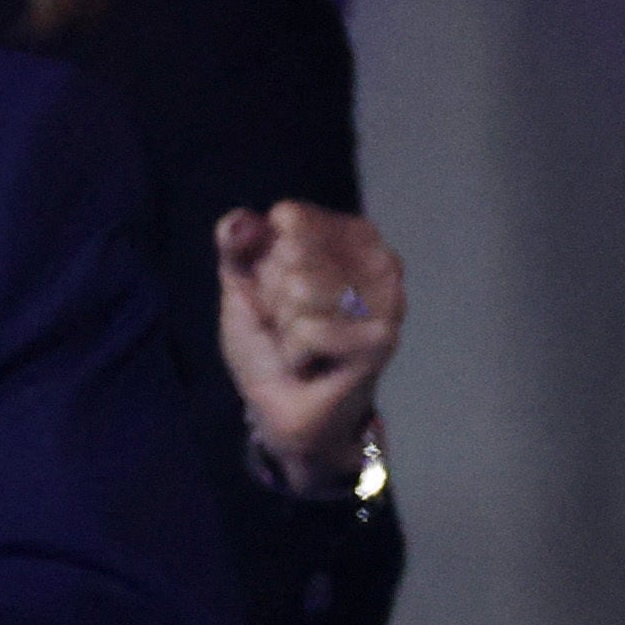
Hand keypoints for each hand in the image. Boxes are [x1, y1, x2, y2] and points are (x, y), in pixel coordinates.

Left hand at [214, 202, 401, 489]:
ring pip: (301, 288)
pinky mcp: (381, 339)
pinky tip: (311, 364)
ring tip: (301, 343)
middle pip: (293, 251)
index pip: (289, 217)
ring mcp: (387, 299)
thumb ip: (237, 247)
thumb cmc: (270, 341)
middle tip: (289, 322)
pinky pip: (308, 330)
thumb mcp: (242, 286)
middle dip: (274, 295)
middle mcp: (379, 259)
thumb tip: (239, 219)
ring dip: (285, 325)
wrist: (281, 407)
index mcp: (350, 236)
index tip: (275, 289)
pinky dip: (294, 353)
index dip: (264, 258)